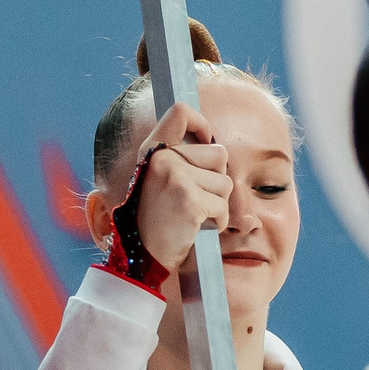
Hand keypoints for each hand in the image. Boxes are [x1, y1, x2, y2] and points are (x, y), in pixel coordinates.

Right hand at [132, 104, 233, 268]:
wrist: (142, 257)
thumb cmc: (155, 220)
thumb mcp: (157, 180)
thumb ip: (179, 159)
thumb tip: (211, 140)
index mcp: (152, 151)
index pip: (180, 112)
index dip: (201, 123)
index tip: (205, 138)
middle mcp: (162, 159)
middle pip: (219, 154)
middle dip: (215, 179)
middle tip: (190, 200)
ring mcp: (176, 178)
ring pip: (226, 182)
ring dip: (217, 204)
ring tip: (190, 216)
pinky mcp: (190, 201)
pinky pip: (224, 206)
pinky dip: (217, 221)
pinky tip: (195, 228)